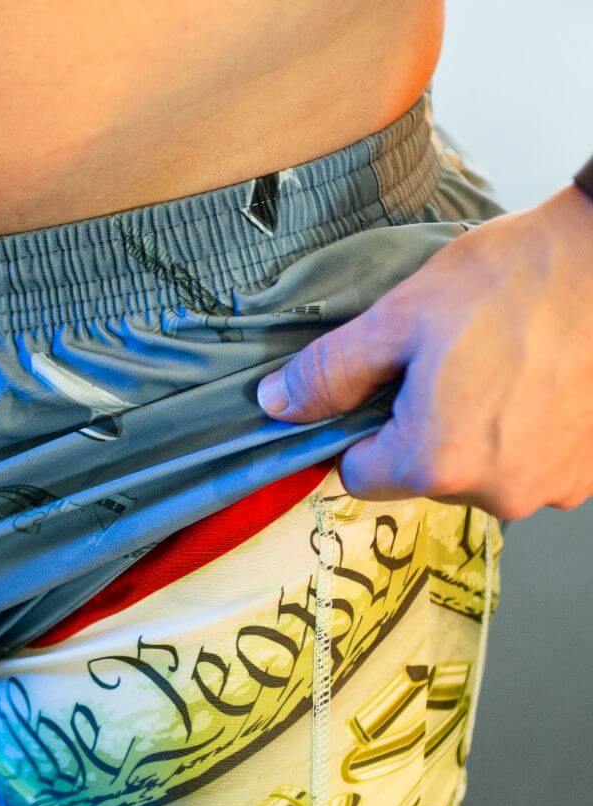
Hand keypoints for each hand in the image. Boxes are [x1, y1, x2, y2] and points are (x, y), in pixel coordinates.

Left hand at [256, 184, 592, 518]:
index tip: (386, 388)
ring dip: (478, 435)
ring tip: (502, 370)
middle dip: (423, 431)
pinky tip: (538, 386)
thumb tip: (276, 405)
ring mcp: (548, 489)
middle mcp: (495, 493)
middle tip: (452, 365)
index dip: (361, 432)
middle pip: (422, 477)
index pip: (361, 477)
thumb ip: (330, 372)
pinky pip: (530, 467)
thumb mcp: (400, 317)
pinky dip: (526, 436)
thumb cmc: (514, 279)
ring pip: (478, 475)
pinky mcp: (585, 475)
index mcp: (436, 463)